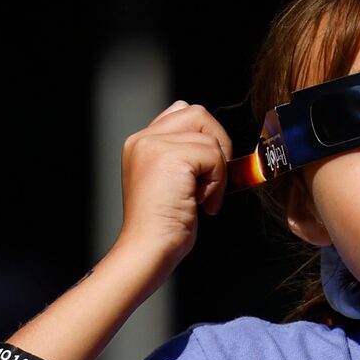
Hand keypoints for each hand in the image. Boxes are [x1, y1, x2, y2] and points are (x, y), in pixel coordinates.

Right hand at [114, 101, 232, 279]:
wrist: (149, 247)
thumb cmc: (164, 224)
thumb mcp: (171, 182)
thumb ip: (184, 157)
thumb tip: (215, 146)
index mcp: (141, 142)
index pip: (182, 111)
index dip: (205, 136)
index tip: (205, 170)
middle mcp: (143, 138)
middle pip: (198, 114)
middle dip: (217, 145)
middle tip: (212, 179)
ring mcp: (153, 145)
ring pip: (209, 137)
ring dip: (217, 171)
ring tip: (201, 197)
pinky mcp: (169, 157)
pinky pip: (213, 156)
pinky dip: (217, 182)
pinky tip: (201, 203)